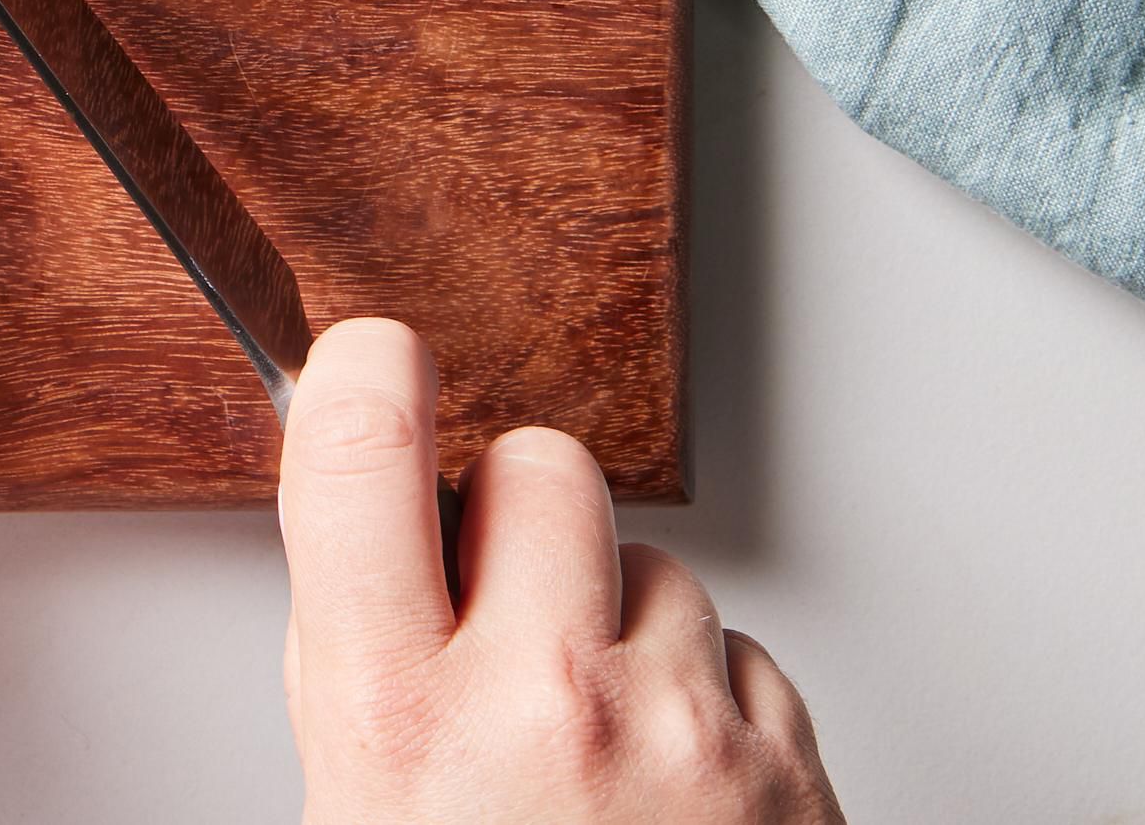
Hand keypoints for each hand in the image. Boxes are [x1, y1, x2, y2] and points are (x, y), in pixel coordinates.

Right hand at [281, 319, 841, 822]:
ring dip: (623, 624)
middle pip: (542, 464)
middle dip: (517, 515)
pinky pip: (743, 661)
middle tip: (495, 600)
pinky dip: (707, 704)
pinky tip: (664, 787)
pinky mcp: (791, 774)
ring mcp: (684, 736)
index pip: (367, 446)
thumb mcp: (353, 812)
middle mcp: (544, 705)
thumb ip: (360, 668)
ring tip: (588, 741)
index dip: (367, 372)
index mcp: (396, 715)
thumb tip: (380, 536)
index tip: (375, 365)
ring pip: (658, 568)